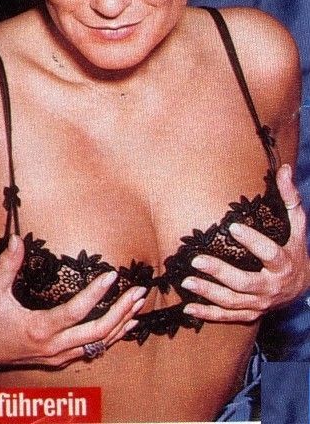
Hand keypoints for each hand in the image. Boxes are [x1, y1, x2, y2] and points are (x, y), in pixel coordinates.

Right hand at [0, 235, 145, 366]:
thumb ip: (6, 265)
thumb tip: (16, 239)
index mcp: (39, 329)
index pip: (76, 312)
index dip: (96, 293)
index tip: (112, 275)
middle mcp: (53, 347)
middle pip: (97, 332)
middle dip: (121, 311)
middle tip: (139, 292)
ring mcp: (58, 356)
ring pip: (98, 345)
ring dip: (121, 324)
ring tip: (139, 305)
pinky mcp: (59, 359)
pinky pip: (91, 351)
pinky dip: (111, 337)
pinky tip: (125, 325)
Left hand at [182, 164, 308, 322]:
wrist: (304, 288)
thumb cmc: (295, 249)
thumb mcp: (297, 225)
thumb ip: (289, 198)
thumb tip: (285, 169)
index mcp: (283, 263)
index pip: (268, 252)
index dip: (252, 240)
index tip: (233, 227)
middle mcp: (272, 286)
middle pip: (245, 282)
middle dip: (220, 272)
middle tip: (196, 259)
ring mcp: (260, 303)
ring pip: (232, 302)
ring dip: (208, 293)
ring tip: (187, 281)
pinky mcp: (250, 313)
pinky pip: (227, 317)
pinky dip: (207, 314)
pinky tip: (188, 308)